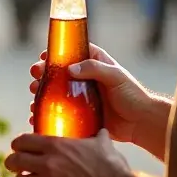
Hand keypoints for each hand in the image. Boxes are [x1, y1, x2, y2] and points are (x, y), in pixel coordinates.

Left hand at [4, 129, 130, 176]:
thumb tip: (100, 130)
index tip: (18, 149)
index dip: (18, 145)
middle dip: (12, 164)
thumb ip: (96, 136)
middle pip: (14, 161)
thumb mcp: (103, 144)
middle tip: (16, 167)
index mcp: (57, 145)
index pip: (22, 141)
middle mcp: (48, 163)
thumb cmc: (113, 169)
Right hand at [29, 43, 152, 144]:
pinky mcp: (80, 115)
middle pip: (58, 73)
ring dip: (41, 94)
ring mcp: (80, 97)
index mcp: (94, 64)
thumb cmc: (133, 95)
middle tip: (35, 77)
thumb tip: (70, 68)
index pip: (70, 53)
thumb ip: (94, 68)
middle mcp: (85, 79)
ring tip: (34, 97)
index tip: (42, 57)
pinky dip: (47, 115)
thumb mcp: (115, 76)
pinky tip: (36, 116)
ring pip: (55, 93)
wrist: (141, 123)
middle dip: (43, 74)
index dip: (55, 53)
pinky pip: (60, 113)